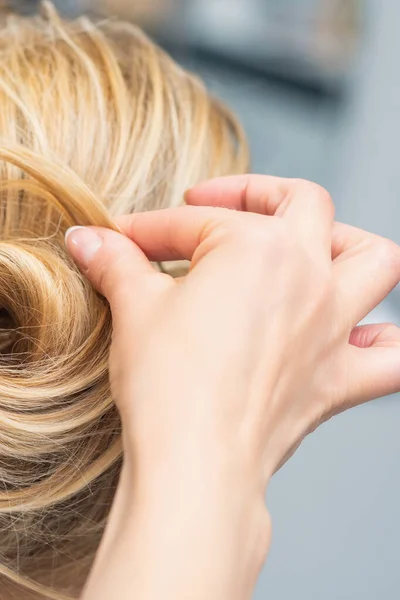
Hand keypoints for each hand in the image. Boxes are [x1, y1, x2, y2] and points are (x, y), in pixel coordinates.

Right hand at [66, 175, 399, 599]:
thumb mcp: (134, 308)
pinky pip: (392, 357)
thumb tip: (86, 240)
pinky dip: (385, 341)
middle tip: (218, 210)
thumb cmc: (168, 384)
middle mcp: (309, 276)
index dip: (150, 229)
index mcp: (258, 247)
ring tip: (314, 247)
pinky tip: (361, 336)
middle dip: (258, 194)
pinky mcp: (338, 378)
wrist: (195, 464)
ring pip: (375, 261)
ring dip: (348, 245)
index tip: (123, 240)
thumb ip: (115, 262)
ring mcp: (332, 326)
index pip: (195, 224)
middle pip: (304, 203)